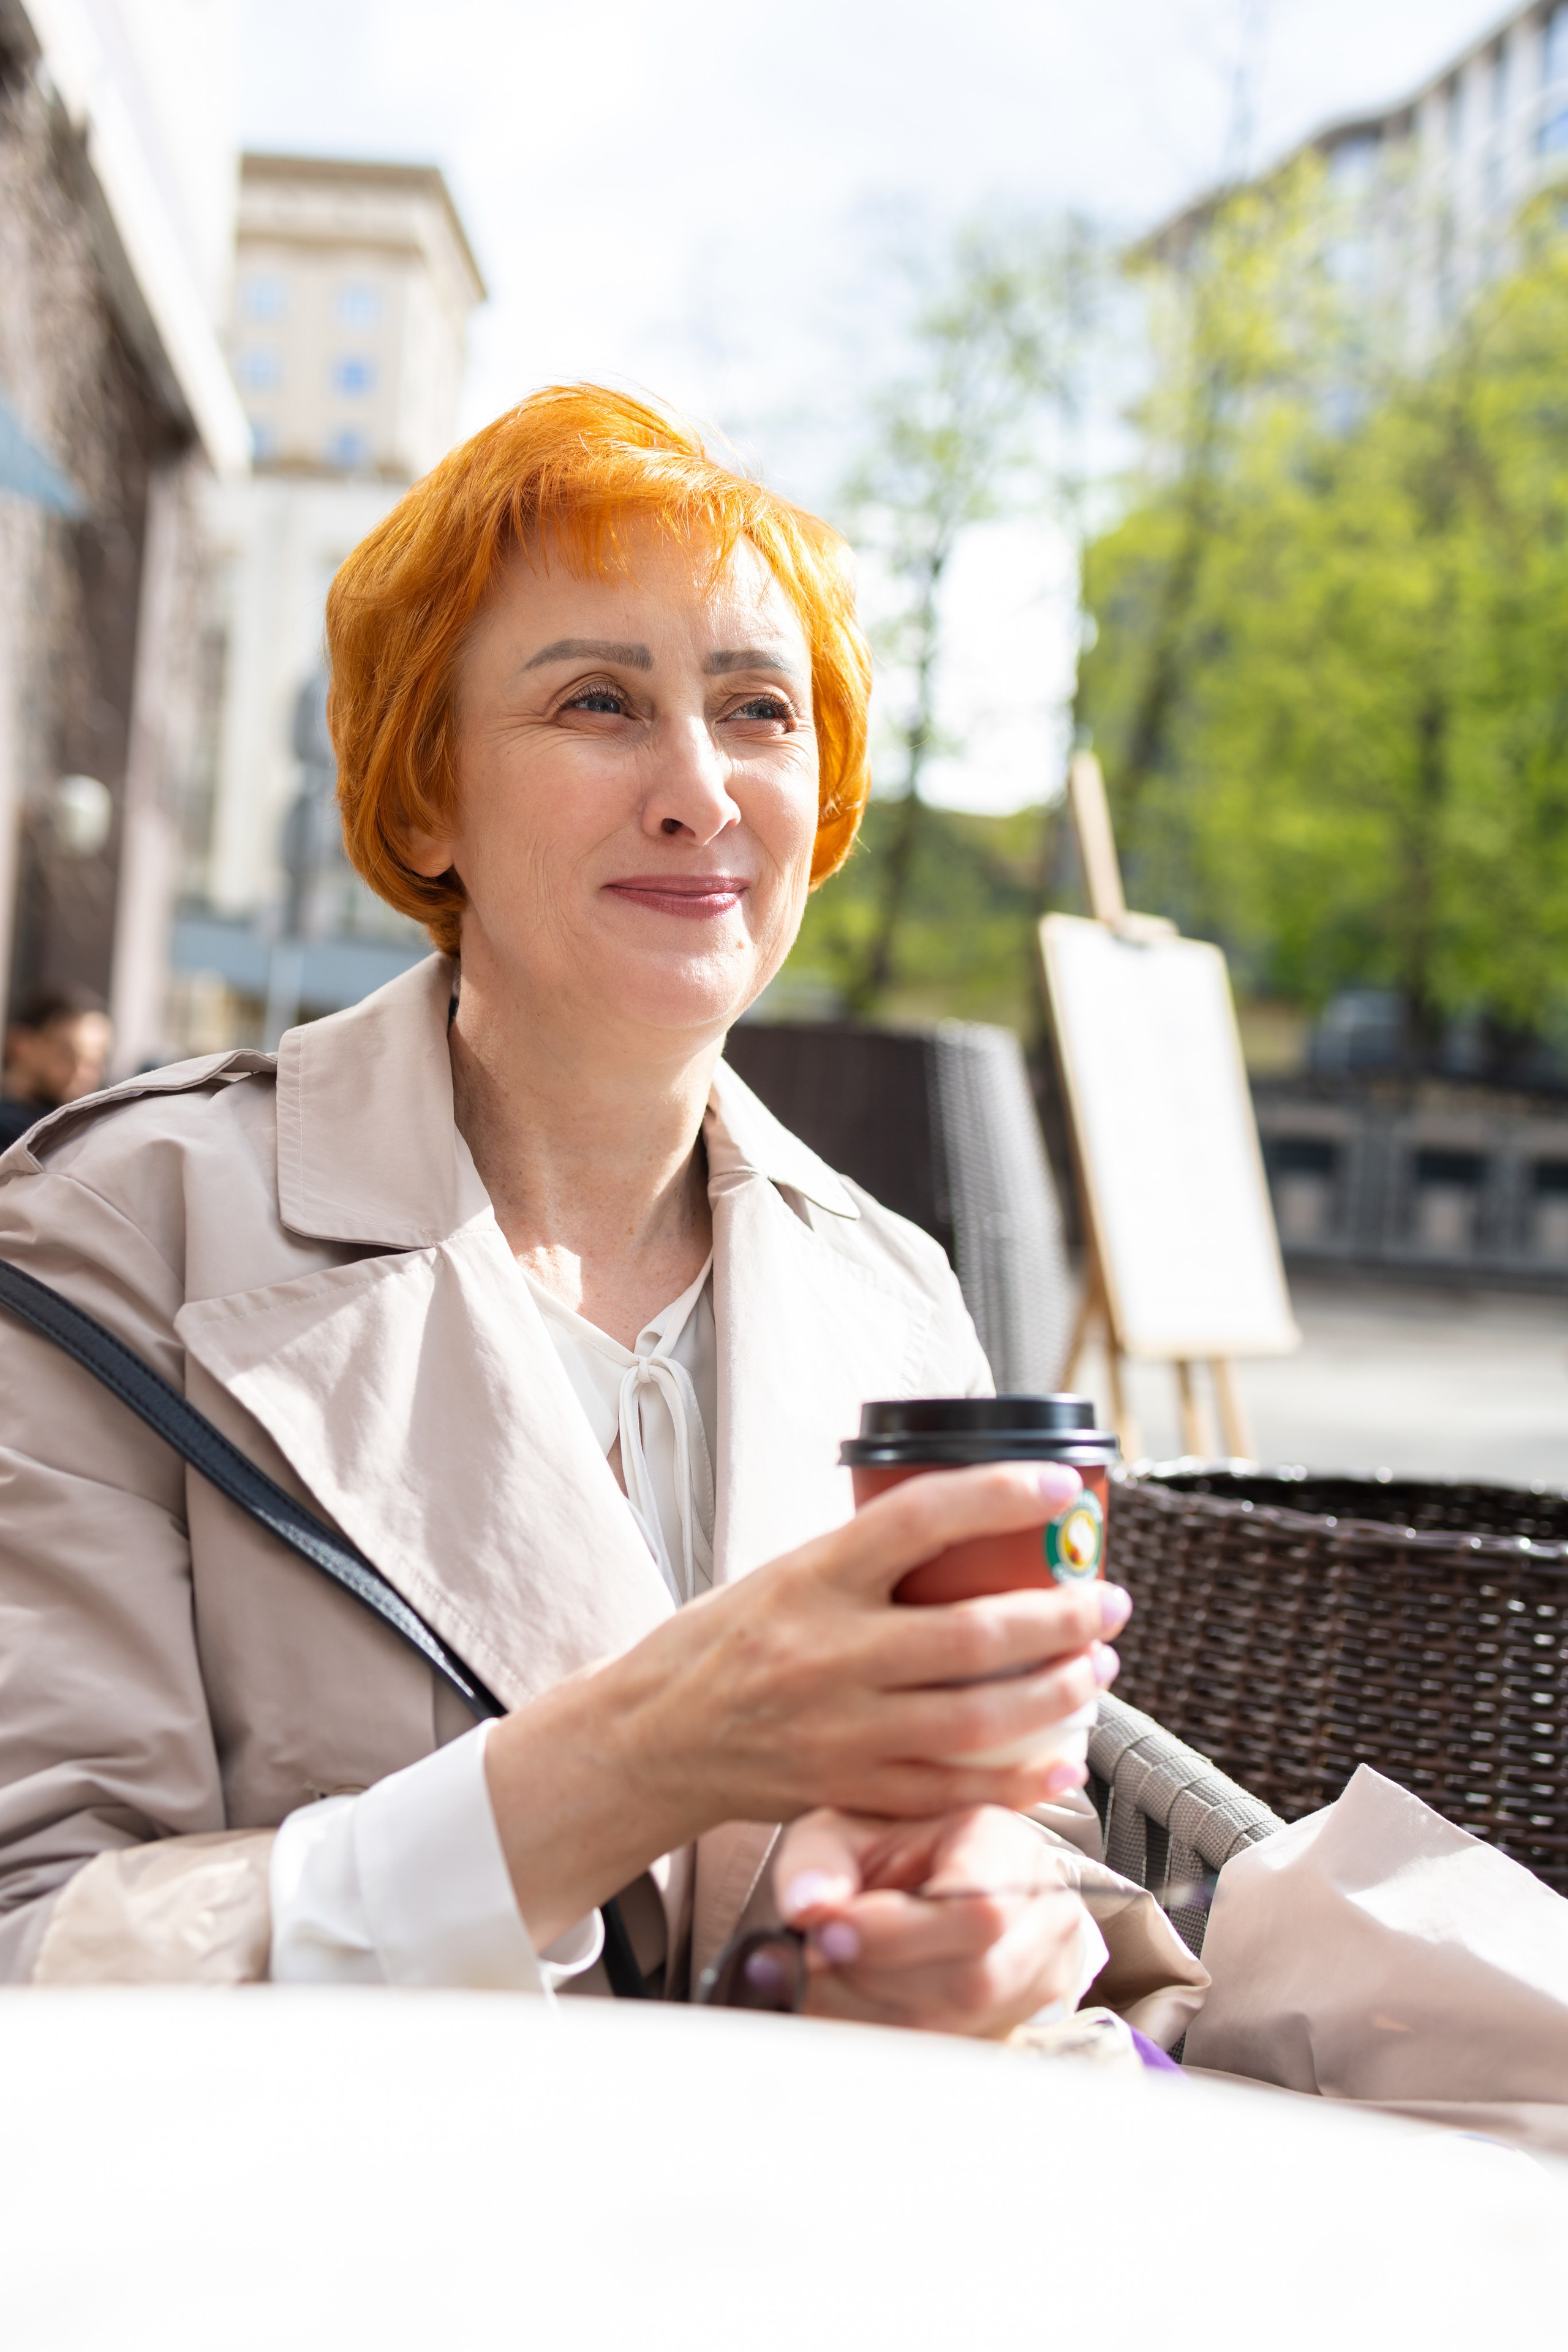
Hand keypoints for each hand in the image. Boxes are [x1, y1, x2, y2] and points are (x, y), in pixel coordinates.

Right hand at [485, 1460, 1129, 1945]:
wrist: (647, 1739)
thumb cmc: (720, 1645)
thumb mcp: (783, 1575)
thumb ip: (866, 1564)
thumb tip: (971, 1533)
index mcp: (811, 1578)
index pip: (919, 1517)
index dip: (999, 1495)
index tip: (1061, 1486)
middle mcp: (828, 1652)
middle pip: (973, 1633)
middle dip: (1062, 1617)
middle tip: (1108, 1602)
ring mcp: (840, 1728)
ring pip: (978, 1716)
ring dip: (1057, 1693)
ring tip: (1096, 1669)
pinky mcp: (846, 1788)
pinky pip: (952, 1789)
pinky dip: (1019, 1780)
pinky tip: (1063, 1763)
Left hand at [775, 1804, 1096, 2036]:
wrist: (925, 1879)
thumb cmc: (884, 1848)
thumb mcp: (844, 1830)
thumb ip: (819, 1862)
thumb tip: (807, 1909)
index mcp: (1003, 1845)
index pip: (978, 1904)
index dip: (900, 1932)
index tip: (828, 1932)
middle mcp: (1040, 1915)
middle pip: (972, 1976)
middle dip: (877, 1976)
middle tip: (808, 1959)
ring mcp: (1035, 1976)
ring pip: (959, 2021)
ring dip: (871, 2011)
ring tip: (814, 1980)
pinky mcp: (1011, 2022)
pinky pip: (946, 2045)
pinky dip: (879, 2030)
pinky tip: (838, 2004)